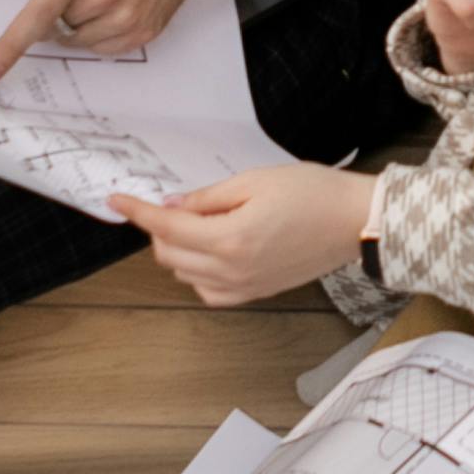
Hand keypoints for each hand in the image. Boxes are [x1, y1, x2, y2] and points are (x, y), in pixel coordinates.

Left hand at [0, 0, 206, 78]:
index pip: (35, 18)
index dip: (9, 47)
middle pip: (56, 28)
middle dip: (57, 8)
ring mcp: (127, 18)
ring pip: (79, 40)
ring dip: (77, 22)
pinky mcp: (145, 32)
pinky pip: (105, 47)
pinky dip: (99, 32)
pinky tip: (113, 4)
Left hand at [115, 163, 376, 305]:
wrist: (356, 222)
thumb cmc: (313, 192)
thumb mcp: (255, 180)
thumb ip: (208, 198)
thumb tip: (171, 206)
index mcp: (230, 238)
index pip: (166, 228)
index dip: (138, 212)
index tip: (118, 200)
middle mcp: (232, 270)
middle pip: (170, 255)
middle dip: (159, 229)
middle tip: (174, 203)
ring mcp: (244, 287)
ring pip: (186, 275)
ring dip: (177, 250)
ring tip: (197, 222)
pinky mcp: (257, 293)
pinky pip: (210, 292)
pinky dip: (197, 273)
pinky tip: (210, 252)